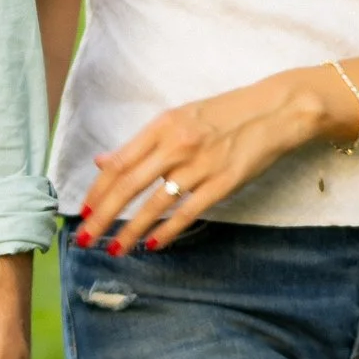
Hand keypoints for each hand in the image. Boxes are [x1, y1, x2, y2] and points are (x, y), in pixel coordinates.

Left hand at [77, 72, 338, 253]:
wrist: (275, 110)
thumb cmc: (225, 114)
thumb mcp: (180, 118)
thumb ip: (143, 143)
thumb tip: (104, 162)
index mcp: (162, 125)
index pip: (120, 162)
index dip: (98, 189)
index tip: (83, 210)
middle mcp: (177, 144)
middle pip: (129, 185)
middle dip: (103, 215)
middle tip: (84, 238)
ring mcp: (201, 164)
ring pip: (155, 203)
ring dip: (130, 230)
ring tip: (113, 248)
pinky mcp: (224, 182)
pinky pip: (188, 212)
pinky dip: (167, 230)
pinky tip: (152, 244)